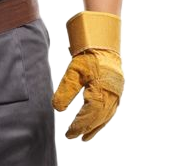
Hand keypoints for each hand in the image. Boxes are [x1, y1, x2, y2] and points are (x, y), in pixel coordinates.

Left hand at [52, 10, 124, 141]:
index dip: (79, 126)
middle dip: (88, 129)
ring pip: (108, 114)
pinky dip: (105, 116)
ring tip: (88, 136)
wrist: (104, 36)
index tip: (69, 135)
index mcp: (101, 91)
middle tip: (76, 139)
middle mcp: (112, 93)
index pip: (89, 115)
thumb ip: (66, 91)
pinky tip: (99, 119)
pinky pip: (112, 107)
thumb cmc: (88, 53)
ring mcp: (117, 90)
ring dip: (98, 126)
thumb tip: (58, 109)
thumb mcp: (73, 71)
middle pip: (99, 118)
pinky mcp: (118, 85)